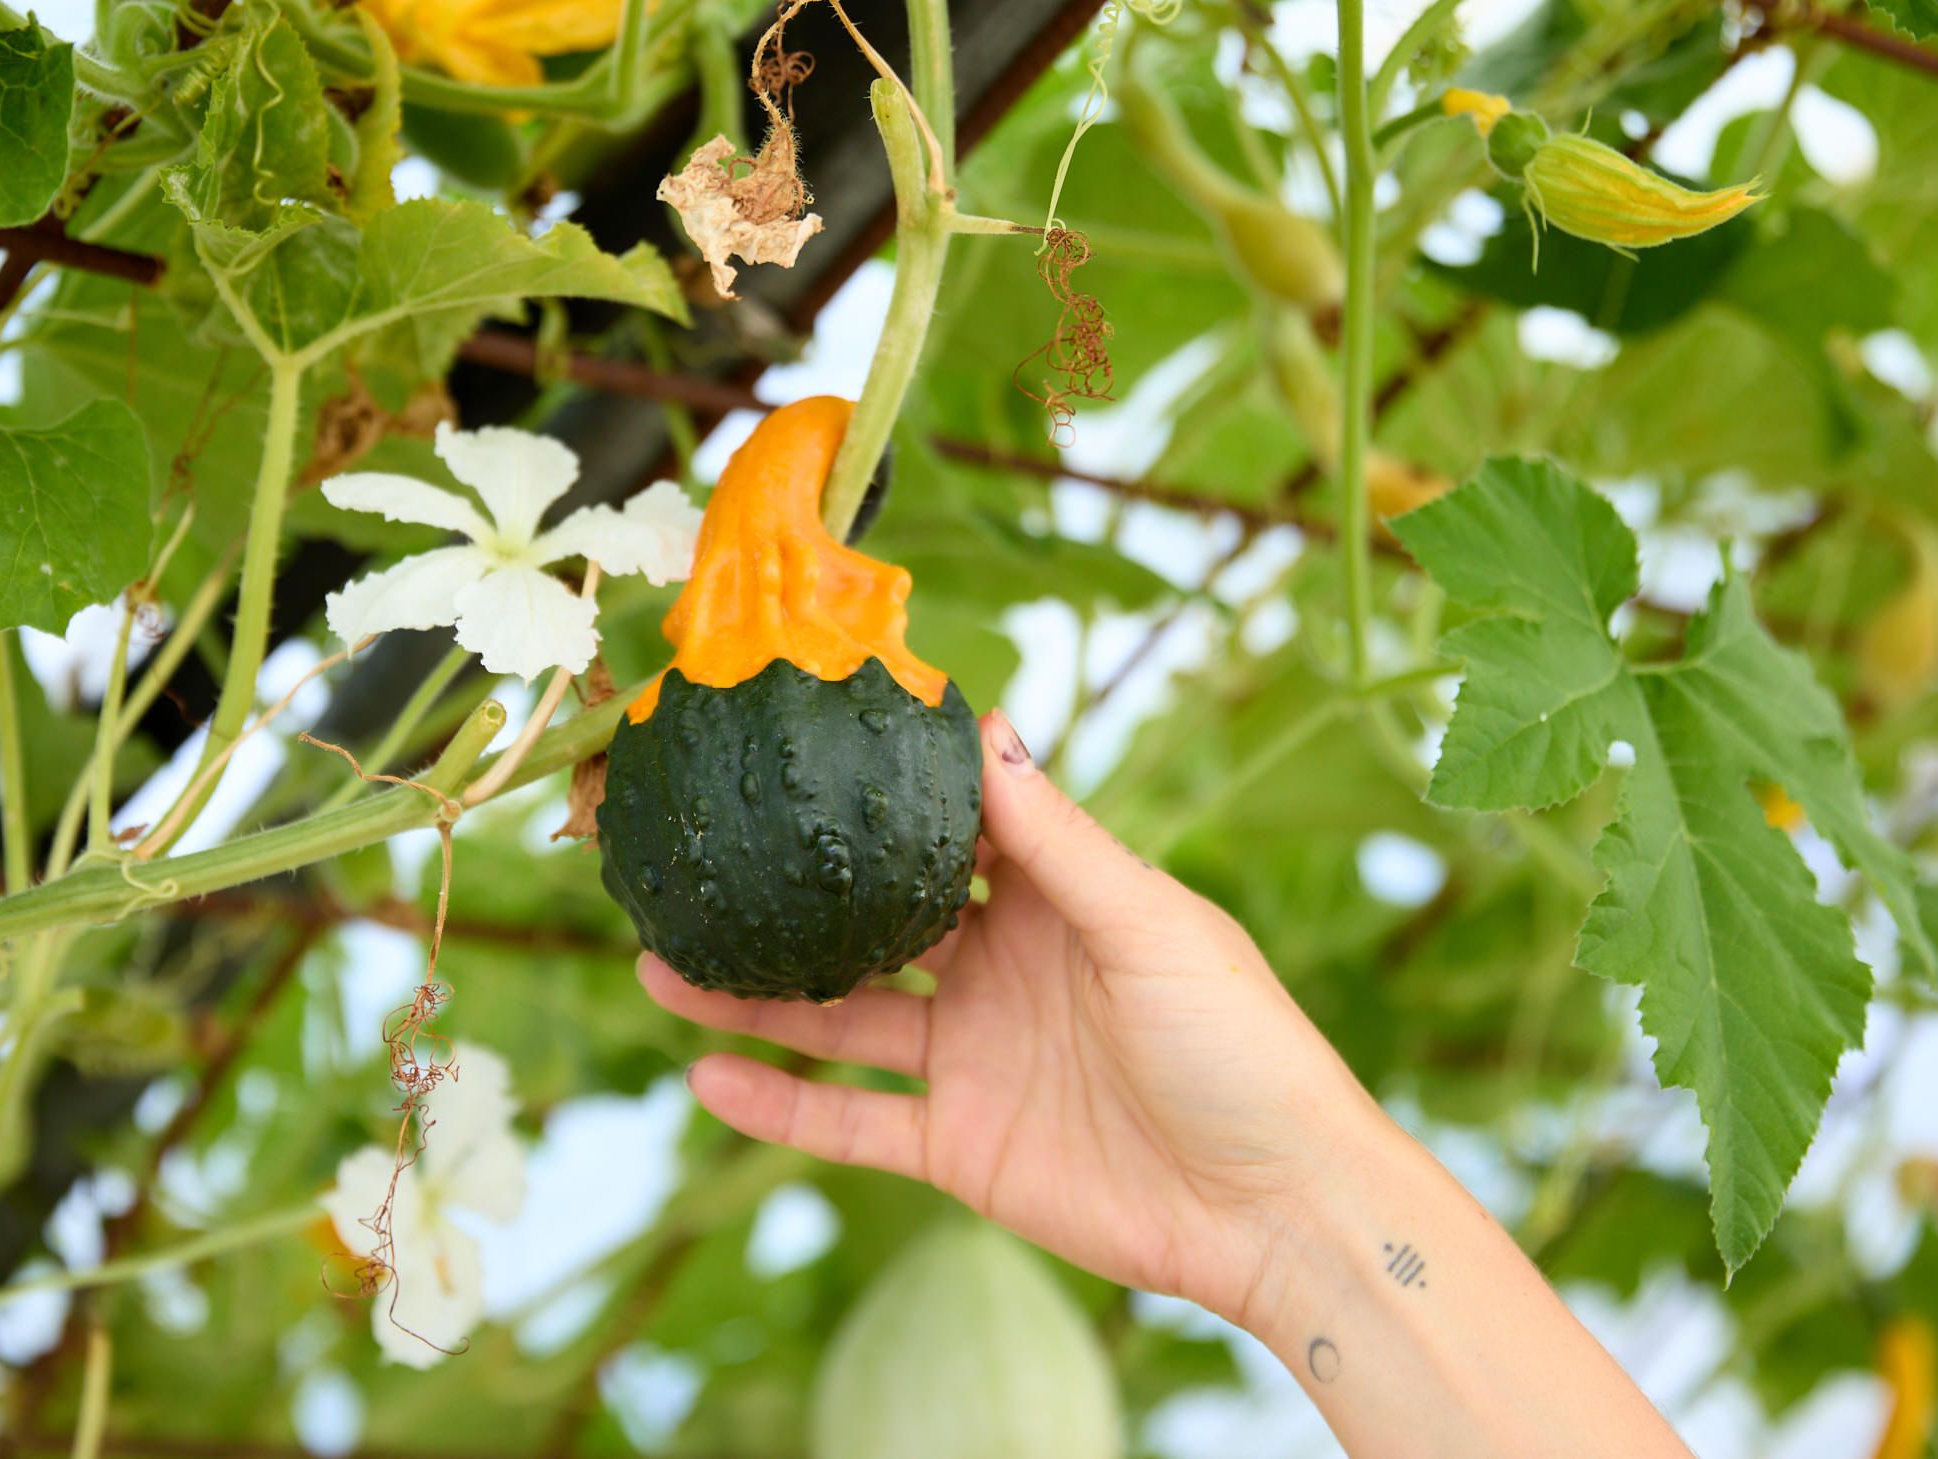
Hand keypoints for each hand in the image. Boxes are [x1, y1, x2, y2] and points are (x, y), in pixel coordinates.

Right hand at [637, 709, 1383, 1326]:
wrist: (1278, 1211)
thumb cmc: (1245, 1050)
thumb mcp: (1149, 926)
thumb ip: (1056, 839)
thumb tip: (989, 725)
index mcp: (1054, 900)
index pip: (948, 830)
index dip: (876, 790)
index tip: (793, 739)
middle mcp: (1000, 969)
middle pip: (870, 922)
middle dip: (787, 892)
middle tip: (696, 856)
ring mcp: (972, 1057)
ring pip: (840, 1017)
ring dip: (754, 994)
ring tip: (660, 963)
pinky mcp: (960, 1145)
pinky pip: (851, 1121)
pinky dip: (780, 1105)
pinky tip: (709, 1078)